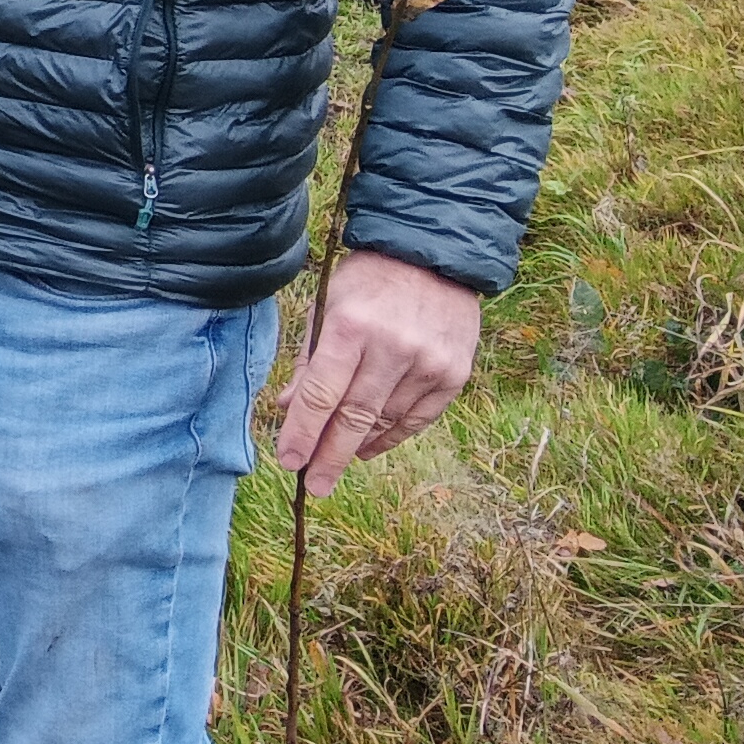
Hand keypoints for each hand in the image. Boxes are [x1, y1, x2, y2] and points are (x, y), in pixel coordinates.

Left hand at [273, 247, 482, 495]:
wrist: (434, 258)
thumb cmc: (367, 283)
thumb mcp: (327, 309)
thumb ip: (310, 360)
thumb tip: (289, 409)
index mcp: (352, 328)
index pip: (321, 393)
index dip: (303, 432)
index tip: (288, 460)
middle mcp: (393, 348)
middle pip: (355, 417)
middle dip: (330, 456)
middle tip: (313, 485)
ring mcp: (429, 364)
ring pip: (386, 422)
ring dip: (358, 447)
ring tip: (336, 463)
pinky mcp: (455, 374)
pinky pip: (418, 419)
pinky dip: (391, 437)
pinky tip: (369, 448)